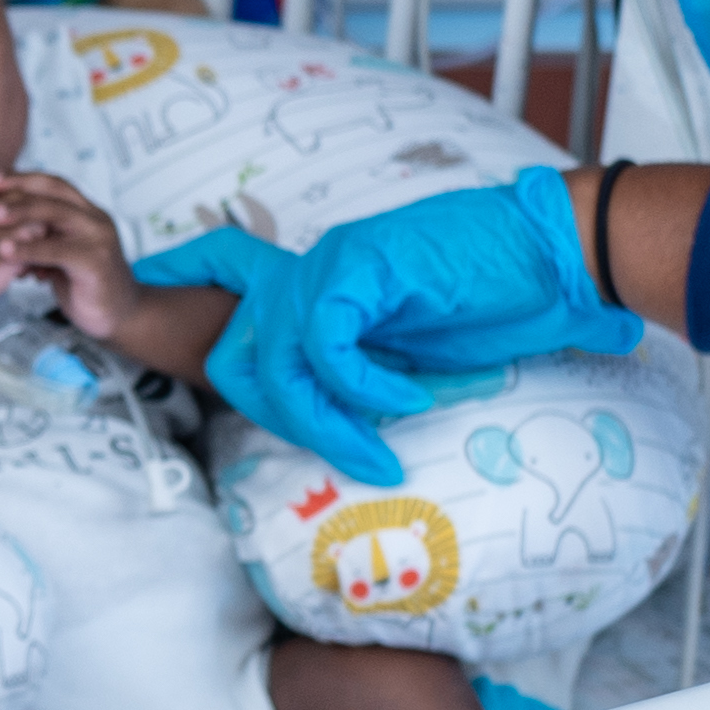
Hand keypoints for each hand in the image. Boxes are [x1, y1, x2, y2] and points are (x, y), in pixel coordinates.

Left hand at [0, 172, 135, 333]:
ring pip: (58, 214)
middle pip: (54, 193)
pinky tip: (7, 251)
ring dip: (21, 213)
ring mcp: (99, 238)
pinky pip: (59, 250)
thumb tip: (6, 220)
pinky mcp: (96, 262)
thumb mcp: (60, 253)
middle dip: (18, 191)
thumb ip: (42, 234)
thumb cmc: (84, 284)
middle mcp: (95, 219)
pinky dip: (30, 249)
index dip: (22, 178)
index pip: (54, 184)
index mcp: (86, 213)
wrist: (117, 315)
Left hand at [136, 171, 636, 488]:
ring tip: (379, 452)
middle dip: (276, 419)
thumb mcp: (408, 346)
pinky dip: (362, 388)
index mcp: (316, 278)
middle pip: (234, 355)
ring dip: (326, 424)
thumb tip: (340, 416)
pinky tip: (407, 399)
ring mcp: (332, 263)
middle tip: (351, 454)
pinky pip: (325, 346)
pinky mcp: (361, 266)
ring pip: (276, 362)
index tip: (153, 280)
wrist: (556, 256)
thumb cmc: (496, 299)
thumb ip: (360, 367)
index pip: (221, 262)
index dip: (179, 272)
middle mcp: (309, 268)